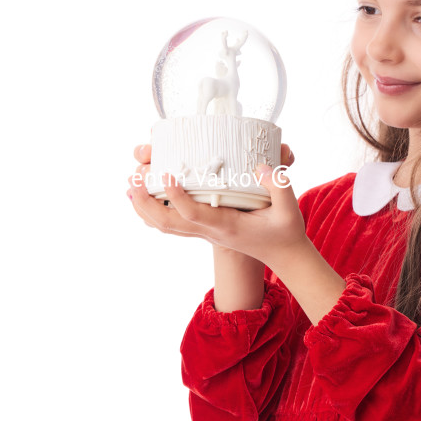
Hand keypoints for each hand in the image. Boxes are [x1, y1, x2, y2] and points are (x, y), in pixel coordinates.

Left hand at [127, 143, 305, 268]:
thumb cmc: (286, 232)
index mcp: (227, 226)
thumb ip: (279, 186)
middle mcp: (210, 231)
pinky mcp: (204, 228)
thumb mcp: (290, 210)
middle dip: (147, 203)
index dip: (177, 196)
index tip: (167, 175)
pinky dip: (153, 213)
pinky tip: (145, 199)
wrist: (282, 254)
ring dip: (145, 208)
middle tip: (133, 180)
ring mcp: (204, 232)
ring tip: (130, 187)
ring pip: (165, 225)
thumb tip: (260, 167)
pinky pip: (171, 224)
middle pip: (168, 223)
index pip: (194, 214)